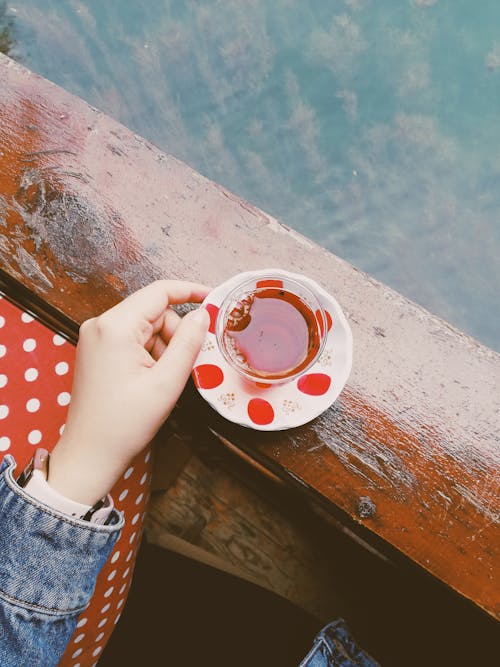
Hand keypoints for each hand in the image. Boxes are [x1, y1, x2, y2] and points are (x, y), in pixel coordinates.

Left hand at [48, 280, 209, 504]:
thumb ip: (188, 343)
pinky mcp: (97, 350)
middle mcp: (100, 324)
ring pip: (146, 327)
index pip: (159, 292)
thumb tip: (203, 314)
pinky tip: (150, 379)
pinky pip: (133, 339)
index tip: (214, 299)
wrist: (89, 454)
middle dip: (175, 334)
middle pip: (154, 312)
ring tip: (161, 380)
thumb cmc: (125, 423)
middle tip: (182, 366)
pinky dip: (149, 354)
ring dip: (162, 348)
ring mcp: (95, 337)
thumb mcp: (167, 382)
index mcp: (115, 327)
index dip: (190, 291)